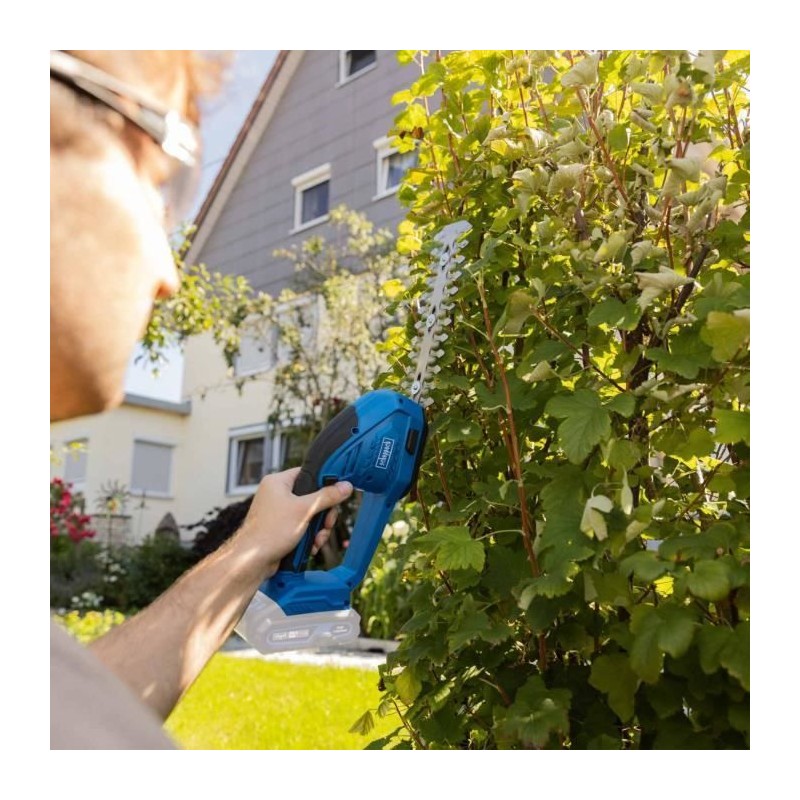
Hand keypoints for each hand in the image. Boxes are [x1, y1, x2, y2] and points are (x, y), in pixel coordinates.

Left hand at [236, 467, 353, 576]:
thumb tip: (345, 486)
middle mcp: (276, 494)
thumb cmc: (271, 532)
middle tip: (327, 523)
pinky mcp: (280, 527)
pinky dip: (309, 536)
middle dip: (322, 514)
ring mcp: (278, 512)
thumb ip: (327, 496)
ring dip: (318, 528)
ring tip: (318, 540)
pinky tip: (311, 546)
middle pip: (312, 496)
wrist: (252, 561)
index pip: (307, 473)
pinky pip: (302, 526)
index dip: (324, 482)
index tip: (336, 492)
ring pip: (309, 514)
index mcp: (278, 482)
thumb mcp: (305, 510)